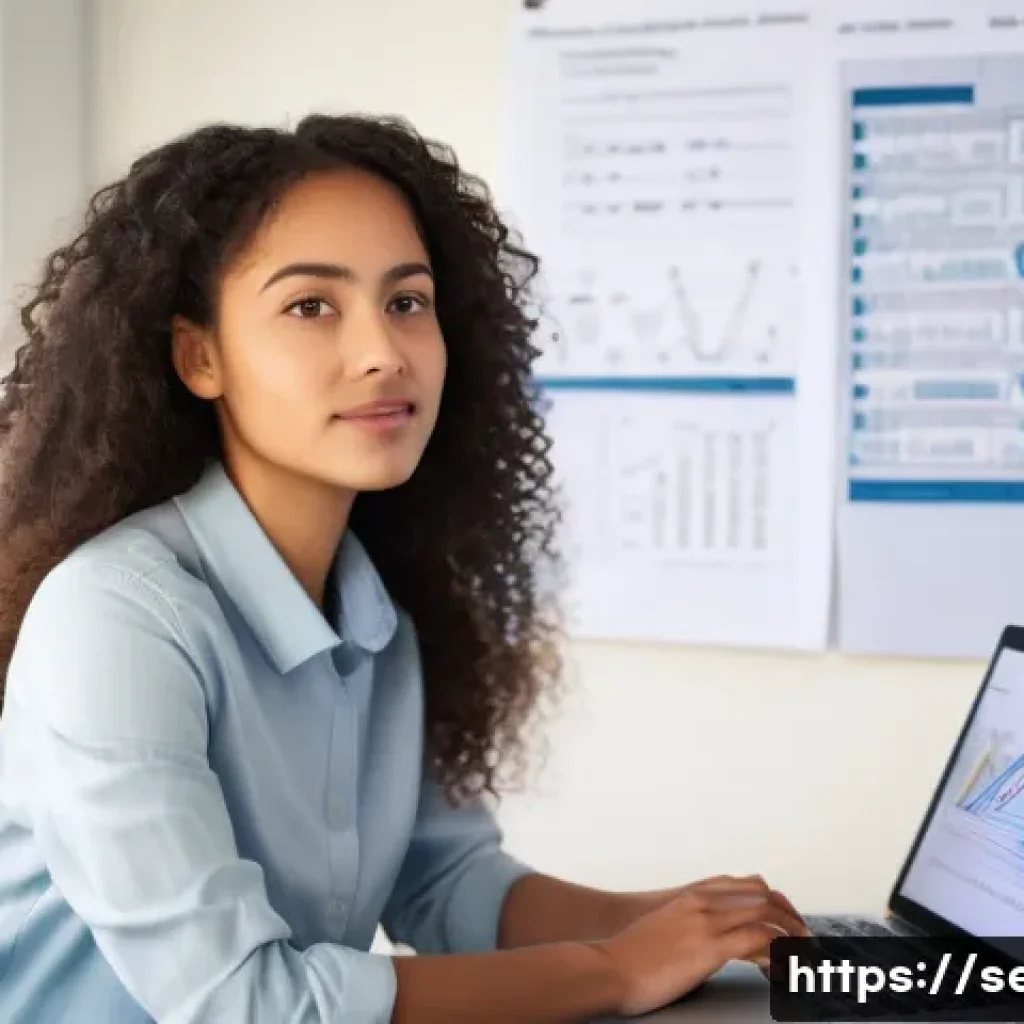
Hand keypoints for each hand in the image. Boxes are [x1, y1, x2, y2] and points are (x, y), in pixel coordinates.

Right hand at [596, 881, 808, 1017]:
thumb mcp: (666, 925)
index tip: (789, 922)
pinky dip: (778, 955)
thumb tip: (712, 939)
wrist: (610, 966)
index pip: (750, 887)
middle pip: (766, 897)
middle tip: (805, 942)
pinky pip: (758, 943)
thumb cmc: (632, 953)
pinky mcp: (709, 948)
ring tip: (802, 959)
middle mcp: (704, 902)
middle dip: (791, 919)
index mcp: (695, 895)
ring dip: (792, 937)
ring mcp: (707, 923)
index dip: (777, 904)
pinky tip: (781, 970)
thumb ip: (692, 922)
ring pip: (767, 917)